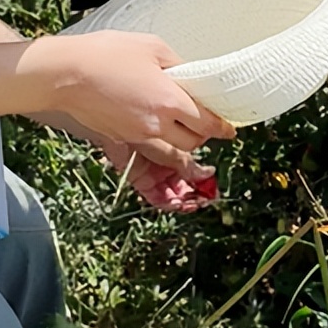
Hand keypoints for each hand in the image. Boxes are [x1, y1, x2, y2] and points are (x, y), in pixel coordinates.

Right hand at [18, 30, 235, 152]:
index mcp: (169, 102)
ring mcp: (137, 134)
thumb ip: (178, 64)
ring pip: (171, 150)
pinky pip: (148, 145)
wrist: (64, 73)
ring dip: (182, 141)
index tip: (230, 129)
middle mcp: (156, 125)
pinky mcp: (120, 137)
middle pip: (193, 143)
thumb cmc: (107, 54)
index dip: (222, 128)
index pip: (207, 124)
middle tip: (204, 121)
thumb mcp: (152, 47)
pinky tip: (154, 121)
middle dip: (203, 135)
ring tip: (180, 124)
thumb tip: (192, 75)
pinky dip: (158, 139)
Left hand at [97, 137, 219, 212]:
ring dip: (183, 200)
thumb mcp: (168, 144)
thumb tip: (207, 173)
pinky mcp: (141, 181)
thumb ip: (185, 161)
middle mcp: (166, 162)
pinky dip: (167, 202)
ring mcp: (154, 172)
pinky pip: (156, 197)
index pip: (195, 168)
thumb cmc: (139, 125)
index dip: (204, 180)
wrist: (114, 125)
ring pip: (172, 192)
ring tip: (191, 202)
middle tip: (204, 200)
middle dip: (195, 193)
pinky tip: (176, 203)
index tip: (213, 189)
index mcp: (177, 148)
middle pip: (185, 183)